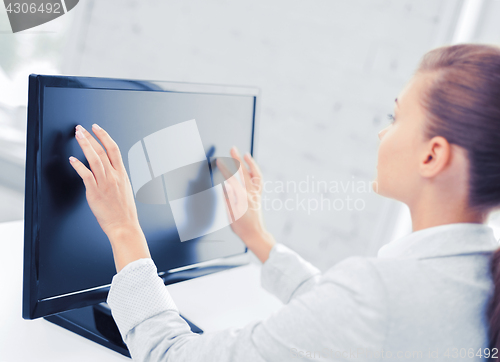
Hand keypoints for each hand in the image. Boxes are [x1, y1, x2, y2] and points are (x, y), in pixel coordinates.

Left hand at [69, 124, 149, 271]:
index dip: (104, 136)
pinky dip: (79, 166)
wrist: (124, 226)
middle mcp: (114, 176)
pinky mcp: (95, 193)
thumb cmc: (124, 211)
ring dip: (85, 145)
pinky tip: (72, 159)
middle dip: (91, 137)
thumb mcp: (125, 189)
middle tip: (81, 129)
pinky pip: (86, 176)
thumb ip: (116, 178)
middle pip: (102, 151)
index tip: (96, 128)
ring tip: (77, 136)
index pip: (114, 149)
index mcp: (122, 174)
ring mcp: (105, 184)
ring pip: (95, 159)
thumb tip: (108, 169)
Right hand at [217, 147, 275, 262]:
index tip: (219, 161)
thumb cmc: (242, 227)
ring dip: (250, 163)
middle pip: (244, 173)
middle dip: (237, 159)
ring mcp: (256, 194)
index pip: (232, 179)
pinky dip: (254, 171)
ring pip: (255, 175)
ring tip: (245, 154)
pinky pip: (258, 180)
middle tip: (232, 149)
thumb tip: (226, 185)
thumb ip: (229, 199)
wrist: (255, 234)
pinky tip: (250, 167)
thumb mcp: (231, 214)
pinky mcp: (258, 196)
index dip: (225, 169)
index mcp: (242, 199)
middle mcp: (251, 194)